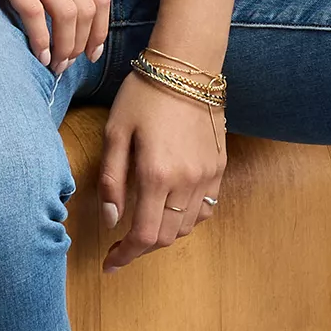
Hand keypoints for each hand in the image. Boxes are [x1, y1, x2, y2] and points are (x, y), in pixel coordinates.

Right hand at [0, 0, 110, 73]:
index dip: (101, 29)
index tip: (92, 51)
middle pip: (88, 8)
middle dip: (84, 44)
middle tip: (70, 64)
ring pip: (67, 13)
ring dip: (65, 46)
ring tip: (55, 65)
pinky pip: (33, 12)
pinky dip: (40, 39)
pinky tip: (37, 53)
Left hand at [97, 69, 226, 269]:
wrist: (186, 67)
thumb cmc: (143, 95)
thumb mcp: (115, 134)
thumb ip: (112, 181)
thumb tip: (112, 221)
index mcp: (156, 175)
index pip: (144, 236)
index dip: (126, 255)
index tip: (110, 263)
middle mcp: (187, 181)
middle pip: (167, 238)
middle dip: (142, 248)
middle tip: (122, 246)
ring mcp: (208, 175)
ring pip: (188, 226)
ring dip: (165, 234)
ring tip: (144, 225)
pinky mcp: (220, 166)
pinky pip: (206, 207)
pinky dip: (187, 218)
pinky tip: (170, 209)